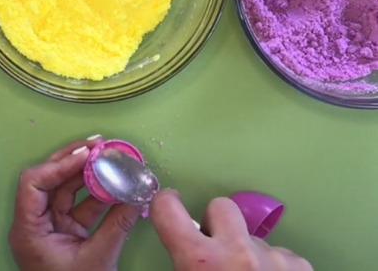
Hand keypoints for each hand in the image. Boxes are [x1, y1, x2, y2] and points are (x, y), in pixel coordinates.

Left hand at [9, 138, 142, 270]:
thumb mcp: (97, 260)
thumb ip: (116, 225)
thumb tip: (137, 196)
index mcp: (29, 230)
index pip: (33, 183)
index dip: (58, 164)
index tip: (86, 153)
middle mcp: (34, 223)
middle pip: (48, 180)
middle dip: (74, 161)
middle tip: (99, 145)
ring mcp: (49, 227)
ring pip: (65, 190)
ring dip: (88, 175)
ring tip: (109, 158)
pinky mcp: (64, 233)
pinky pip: (79, 206)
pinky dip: (96, 195)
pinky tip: (114, 184)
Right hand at [150, 189, 312, 270]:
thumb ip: (183, 262)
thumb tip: (180, 250)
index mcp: (200, 261)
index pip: (168, 209)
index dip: (166, 203)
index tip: (170, 202)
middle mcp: (237, 253)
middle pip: (221, 207)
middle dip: (218, 223)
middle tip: (217, 249)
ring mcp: (273, 259)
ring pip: (255, 236)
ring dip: (250, 251)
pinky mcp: (301, 267)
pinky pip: (283, 256)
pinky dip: (276, 267)